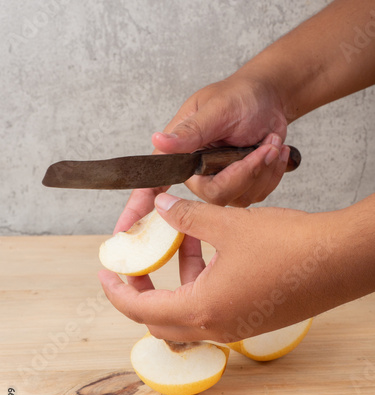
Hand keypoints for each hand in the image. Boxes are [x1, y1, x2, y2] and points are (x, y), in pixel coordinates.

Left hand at [99, 193, 349, 343]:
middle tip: (136, 263)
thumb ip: (188, 216)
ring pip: (188, 311)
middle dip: (142, 290)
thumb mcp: (228, 224)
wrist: (342, 260)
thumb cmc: (290, 246)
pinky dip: (201, 282)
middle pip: (160, 318)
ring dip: (177, 280)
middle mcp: (217, 326)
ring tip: (179, 242)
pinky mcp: (253, 318)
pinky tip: (209, 250)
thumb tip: (161, 207)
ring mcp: (237, 326)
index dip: (117, 290)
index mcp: (203, 309)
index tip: (106, 272)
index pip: (141, 309)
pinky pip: (213, 307)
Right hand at [114, 75, 288, 232]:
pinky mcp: (241, 189)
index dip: (136, 211)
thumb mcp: (215, 109)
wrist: (270, 100)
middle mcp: (195, 175)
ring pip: (237, 199)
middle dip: (243, 172)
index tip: (122, 232)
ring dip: (261, 169)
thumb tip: (158, 141)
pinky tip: (274, 151)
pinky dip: (271, 173)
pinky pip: (257, 196)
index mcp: (179, 155)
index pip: (152, 186)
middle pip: (211, 198)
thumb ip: (189, 131)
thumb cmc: (239, 97)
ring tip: (270, 142)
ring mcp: (219, 184)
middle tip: (263, 146)